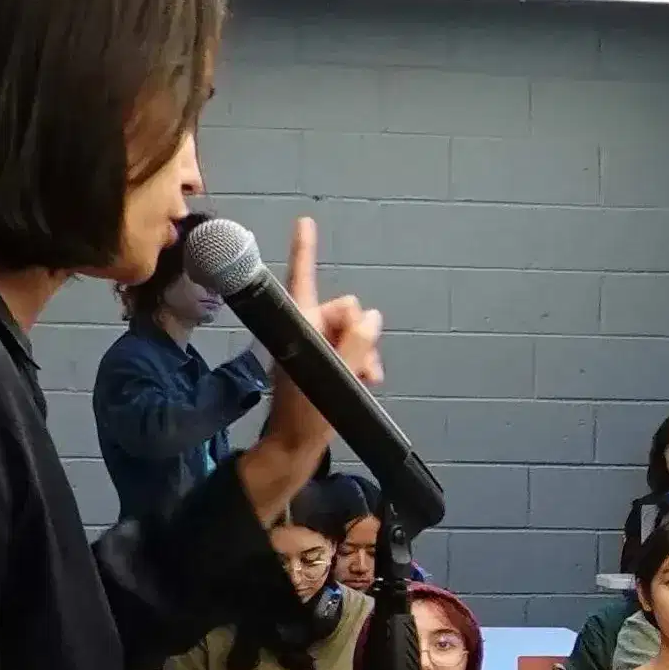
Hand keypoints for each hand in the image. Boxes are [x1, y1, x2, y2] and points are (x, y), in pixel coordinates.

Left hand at [241, 217, 383, 512]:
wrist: (296, 448)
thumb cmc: (307, 414)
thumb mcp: (335, 377)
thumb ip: (357, 343)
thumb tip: (372, 318)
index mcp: (301, 325)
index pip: (303, 279)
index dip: (305, 250)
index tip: (305, 222)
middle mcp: (307, 330)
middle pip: (344, 309)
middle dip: (360, 332)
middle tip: (364, 364)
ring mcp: (316, 348)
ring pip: (354, 332)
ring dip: (366, 352)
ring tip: (368, 379)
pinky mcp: (325, 365)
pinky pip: (353, 351)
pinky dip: (364, 363)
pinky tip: (369, 382)